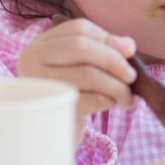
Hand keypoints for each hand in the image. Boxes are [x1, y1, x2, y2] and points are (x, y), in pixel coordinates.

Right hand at [18, 16, 136, 144]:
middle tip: (132, 76)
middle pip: (81, 46)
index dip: (108, 38)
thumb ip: (104, 50)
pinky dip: (110, 101)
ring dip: (118, 86)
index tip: (128, 52)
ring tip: (128, 97)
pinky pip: (91, 99)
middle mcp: (32, 60)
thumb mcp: (83, 68)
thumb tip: (128, 45)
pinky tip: (115, 104)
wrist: (49, 135)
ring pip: (88, 74)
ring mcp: (39, 85)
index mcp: (41, 45)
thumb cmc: (71, 96)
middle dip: (114, 60)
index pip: (79, 29)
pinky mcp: (52, 110)